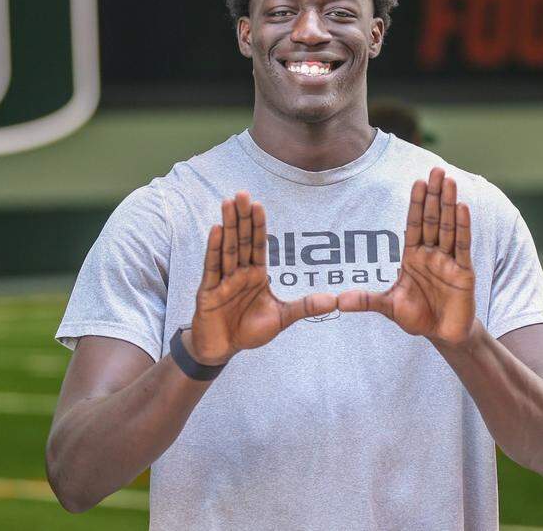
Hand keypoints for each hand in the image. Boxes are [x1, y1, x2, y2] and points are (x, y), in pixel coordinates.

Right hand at [190, 191, 337, 364]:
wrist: (222, 349)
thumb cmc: (249, 331)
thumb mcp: (281, 318)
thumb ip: (305, 307)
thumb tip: (334, 300)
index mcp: (255, 275)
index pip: (258, 245)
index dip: (259, 225)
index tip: (260, 205)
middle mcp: (238, 273)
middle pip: (242, 240)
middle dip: (243, 217)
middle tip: (242, 193)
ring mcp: (222, 280)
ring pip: (227, 248)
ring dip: (229, 225)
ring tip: (228, 203)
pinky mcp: (207, 291)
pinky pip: (212, 267)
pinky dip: (214, 248)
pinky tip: (216, 229)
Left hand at [338, 168, 476, 345]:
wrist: (442, 335)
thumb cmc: (416, 317)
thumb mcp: (388, 307)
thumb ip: (366, 301)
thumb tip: (338, 302)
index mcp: (413, 256)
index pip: (414, 224)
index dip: (416, 203)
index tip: (418, 181)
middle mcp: (431, 254)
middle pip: (432, 219)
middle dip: (434, 195)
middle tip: (437, 170)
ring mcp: (449, 261)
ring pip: (448, 227)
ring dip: (449, 204)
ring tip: (450, 181)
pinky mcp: (464, 272)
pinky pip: (463, 246)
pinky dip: (463, 227)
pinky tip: (463, 207)